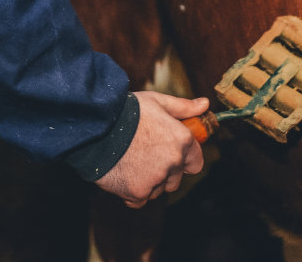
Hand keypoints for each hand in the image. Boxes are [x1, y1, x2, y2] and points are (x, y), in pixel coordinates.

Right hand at [95, 92, 207, 207]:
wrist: (97, 125)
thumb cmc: (127, 110)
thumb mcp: (158, 102)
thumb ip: (183, 107)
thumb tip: (204, 104)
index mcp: (182, 140)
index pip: (196, 162)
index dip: (184, 159)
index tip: (170, 154)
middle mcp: (173, 162)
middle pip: (176, 179)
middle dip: (164, 171)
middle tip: (144, 155)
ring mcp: (156, 179)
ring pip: (157, 190)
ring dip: (148, 182)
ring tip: (131, 162)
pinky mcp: (138, 192)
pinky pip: (140, 200)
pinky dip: (132, 192)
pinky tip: (123, 174)